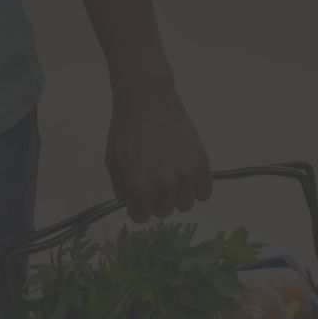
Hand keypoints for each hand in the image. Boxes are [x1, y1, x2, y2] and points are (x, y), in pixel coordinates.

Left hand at [105, 76, 211, 223]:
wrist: (148, 101)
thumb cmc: (126, 128)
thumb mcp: (113, 160)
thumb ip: (120, 186)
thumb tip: (130, 201)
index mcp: (140, 187)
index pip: (141, 217)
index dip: (137, 206)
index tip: (137, 194)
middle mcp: (165, 186)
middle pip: (163, 211)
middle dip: (155, 199)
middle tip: (153, 179)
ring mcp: (186, 175)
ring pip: (185, 204)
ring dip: (176, 194)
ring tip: (170, 174)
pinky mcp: (201, 163)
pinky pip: (204, 193)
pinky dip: (196, 187)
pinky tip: (186, 174)